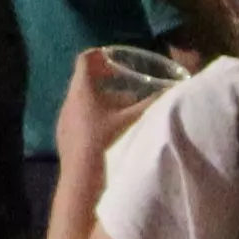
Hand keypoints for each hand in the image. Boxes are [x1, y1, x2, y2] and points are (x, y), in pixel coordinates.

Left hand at [53, 47, 149, 177]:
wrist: (83, 183)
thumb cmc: (108, 144)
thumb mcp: (135, 120)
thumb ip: (154, 103)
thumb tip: (174, 90)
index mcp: (82, 91)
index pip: (85, 60)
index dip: (101, 55)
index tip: (117, 59)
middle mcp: (69, 103)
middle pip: (86, 83)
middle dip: (110, 84)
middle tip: (131, 88)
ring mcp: (64, 122)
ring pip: (85, 104)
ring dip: (105, 104)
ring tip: (127, 114)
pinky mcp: (65, 140)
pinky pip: (81, 121)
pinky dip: (97, 120)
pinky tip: (113, 135)